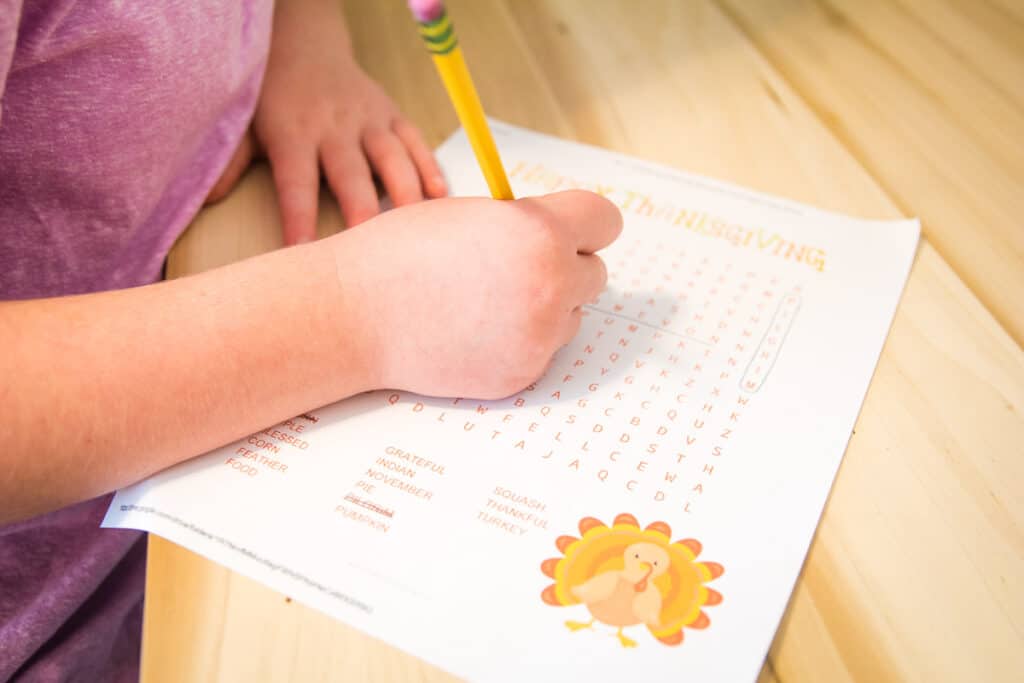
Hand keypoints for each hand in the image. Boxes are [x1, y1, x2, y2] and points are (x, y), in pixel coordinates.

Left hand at [252, 0, 446, 244]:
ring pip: (393, 158)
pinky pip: (416, 142)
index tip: (305, 253)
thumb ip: (231, 161)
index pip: (297, 184)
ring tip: (417, 234)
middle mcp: (334, 127)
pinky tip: (440, 198)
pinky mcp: (392, 114)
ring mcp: (368, 119)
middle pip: (352, 176)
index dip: (300, 219)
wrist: (304, 41)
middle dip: (363, 215)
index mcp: (294, 133)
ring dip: (406, 195)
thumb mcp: (243, 123)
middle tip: (373, 256)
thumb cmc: (272, 94)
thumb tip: (203, 200)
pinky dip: (430, 168)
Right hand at [331, 190, 622, 398]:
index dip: (584, 224)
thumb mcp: (473, 214)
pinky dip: (520, 342)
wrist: (356, 313)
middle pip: (595, 274)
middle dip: (565, 268)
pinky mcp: (523, 374)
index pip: (606, 221)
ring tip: (487, 301)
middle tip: (517, 268)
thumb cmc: (404, 252)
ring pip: (572, 316)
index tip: (568, 231)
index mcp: (540, 231)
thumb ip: (527, 223)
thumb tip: (565, 237)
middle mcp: (550, 285)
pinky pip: (544, 350)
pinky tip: (475, 331)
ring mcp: (538, 336)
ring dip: (546, 308)